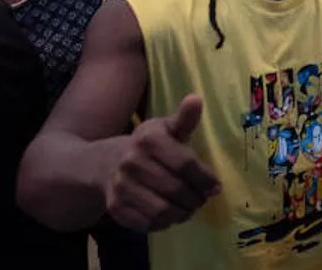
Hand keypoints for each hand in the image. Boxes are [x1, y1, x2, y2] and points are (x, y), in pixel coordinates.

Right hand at [104, 94, 220, 231]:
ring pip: (161, 210)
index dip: (204, 178)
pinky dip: (164, 223)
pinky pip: (146, 223)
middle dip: (195, 198)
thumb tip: (197, 99)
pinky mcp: (115, 207)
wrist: (105, 163)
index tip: (216, 187)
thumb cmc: (147, 145)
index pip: (184, 163)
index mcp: (148, 139)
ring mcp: (121, 187)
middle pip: (175, 189)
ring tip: (190, 209)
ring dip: (182, 214)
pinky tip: (172, 215)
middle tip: (203, 200)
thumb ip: (184, 119)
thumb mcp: (166, 128)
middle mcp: (131, 163)